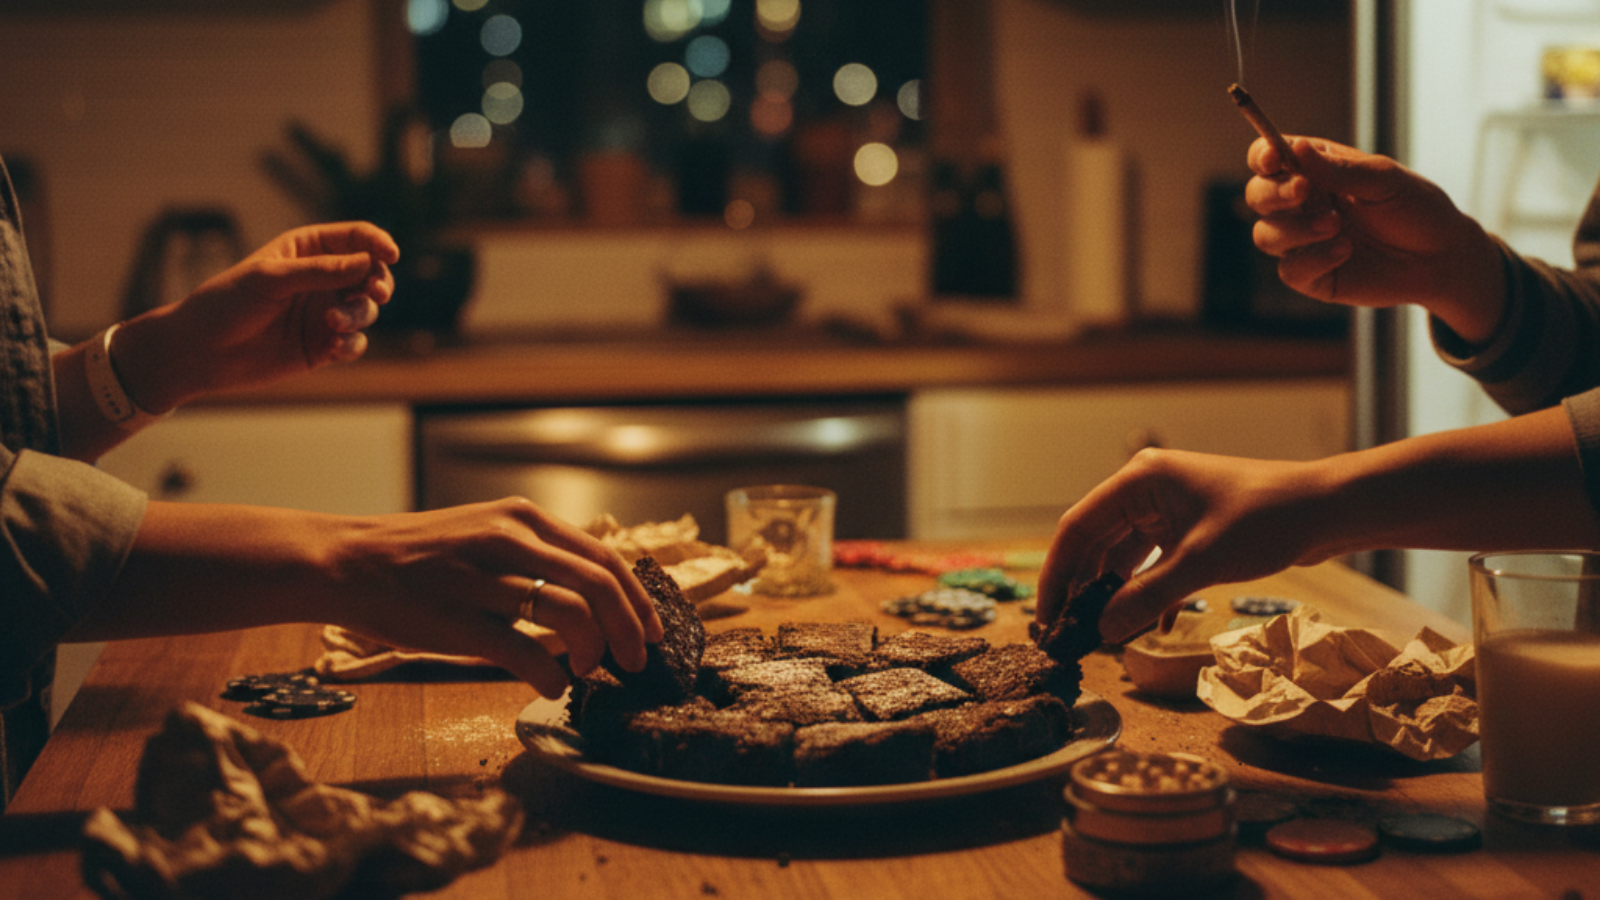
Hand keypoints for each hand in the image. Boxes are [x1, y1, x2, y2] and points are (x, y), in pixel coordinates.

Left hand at [118, 222, 399, 410]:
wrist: (199, 351)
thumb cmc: (226, 303)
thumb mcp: (270, 279)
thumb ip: (321, 271)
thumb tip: (369, 263)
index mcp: (308, 250)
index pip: (356, 239)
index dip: (377, 243)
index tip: (390, 255)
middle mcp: (322, 279)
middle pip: (371, 274)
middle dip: (377, 283)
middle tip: (374, 293)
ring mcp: (324, 313)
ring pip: (366, 309)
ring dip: (358, 315)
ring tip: (333, 324)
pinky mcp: (323, 346)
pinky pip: (355, 343)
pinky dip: (352, 344)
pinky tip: (334, 347)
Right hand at [329, 498, 666, 697]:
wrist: (346, 561)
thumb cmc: (420, 556)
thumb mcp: (486, 533)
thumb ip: (537, 556)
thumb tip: (593, 597)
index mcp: (522, 518)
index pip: (606, 557)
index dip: (640, 599)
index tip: (654, 631)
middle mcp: (510, 540)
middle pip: (601, 584)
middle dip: (631, 629)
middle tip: (637, 662)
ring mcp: (484, 579)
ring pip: (571, 615)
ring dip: (595, 652)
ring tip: (592, 672)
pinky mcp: (459, 621)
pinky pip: (526, 653)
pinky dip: (552, 677)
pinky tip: (555, 688)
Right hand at [1034, 449, 1335, 643]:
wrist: (1328, 510)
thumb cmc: (1266, 520)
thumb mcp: (1201, 562)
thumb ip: (1147, 597)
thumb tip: (1102, 632)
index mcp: (1139, 479)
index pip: (1077, 526)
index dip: (1056, 573)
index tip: (1045, 615)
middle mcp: (1146, 490)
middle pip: (1096, 543)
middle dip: (1083, 589)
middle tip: (1066, 633)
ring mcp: (1167, 509)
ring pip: (1124, 557)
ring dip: (1116, 596)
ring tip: (1102, 636)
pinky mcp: (1188, 529)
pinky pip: (1153, 564)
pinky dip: (1149, 594)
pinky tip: (1153, 627)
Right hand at [1245, 136, 1505, 342]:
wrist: (1443, 258)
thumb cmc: (1416, 210)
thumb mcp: (1385, 180)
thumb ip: (1339, 169)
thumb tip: (1296, 148)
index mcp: (1314, 171)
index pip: (1268, 157)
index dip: (1261, 155)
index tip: (1274, 158)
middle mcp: (1302, 206)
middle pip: (1258, 196)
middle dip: (1273, 193)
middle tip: (1304, 190)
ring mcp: (1303, 242)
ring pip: (1265, 235)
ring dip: (1295, 229)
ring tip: (1336, 225)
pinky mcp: (1312, 276)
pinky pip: (1289, 271)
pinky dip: (1314, 259)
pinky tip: (1345, 250)